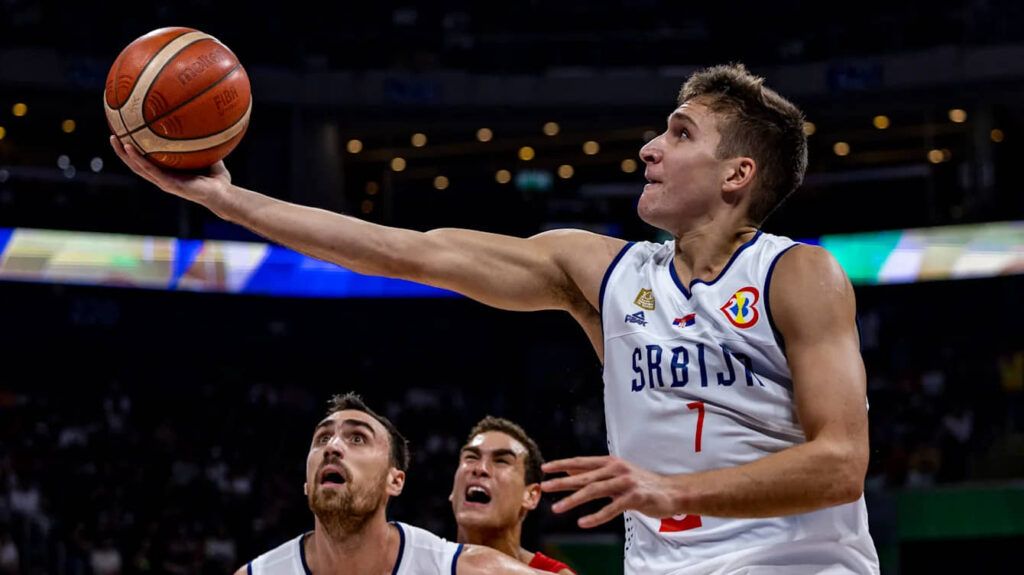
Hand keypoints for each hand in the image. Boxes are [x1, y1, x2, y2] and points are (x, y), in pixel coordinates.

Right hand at [108, 136, 231, 206]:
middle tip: (112, 134)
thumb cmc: (218, 178)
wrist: (225, 195)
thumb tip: (202, 118)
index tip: (125, 135)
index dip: (135, 150)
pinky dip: (138, 159)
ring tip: (115, 139)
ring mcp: (164, 182)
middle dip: (122, 151)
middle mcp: (163, 178)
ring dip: (124, 154)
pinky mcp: (169, 185)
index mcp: (168, 172)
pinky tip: (130, 148)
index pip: (147, 161)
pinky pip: (150, 170)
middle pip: (136, 164)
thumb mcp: (208, 154)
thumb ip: (202, 140)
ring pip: (138, 167)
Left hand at [541, 456, 682, 527]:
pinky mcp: (635, 497)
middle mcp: (616, 469)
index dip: (562, 464)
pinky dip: (596, 516)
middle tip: (544, 486)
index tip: (545, 468)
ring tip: (557, 507)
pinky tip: (583, 523)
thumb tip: (568, 471)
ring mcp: (626, 482)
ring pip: (594, 490)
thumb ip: (593, 474)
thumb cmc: (641, 484)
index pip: (581, 462)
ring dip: (574, 499)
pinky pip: (611, 508)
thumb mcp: (616, 474)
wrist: (671, 491)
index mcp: (610, 462)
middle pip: (584, 475)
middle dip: (562, 481)